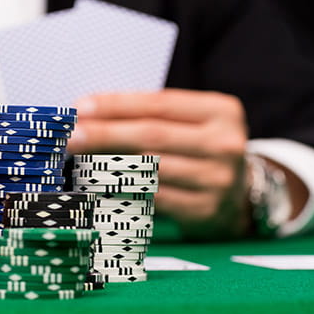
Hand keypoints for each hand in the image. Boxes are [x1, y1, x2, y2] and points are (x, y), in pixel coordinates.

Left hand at [68, 89, 250, 239]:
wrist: (241, 195)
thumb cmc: (200, 148)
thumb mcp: (189, 122)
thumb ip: (149, 114)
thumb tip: (89, 113)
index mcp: (221, 111)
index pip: (158, 104)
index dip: (116, 105)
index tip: (81, 107)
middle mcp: (225, 144)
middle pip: (151, 135)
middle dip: (104, 133)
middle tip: (72, 135)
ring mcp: (218, 179)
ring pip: (149, 168)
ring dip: (107, 162)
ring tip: (78, 158)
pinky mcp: (205, 210)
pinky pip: (152, 197)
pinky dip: (122, 188)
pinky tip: (98, 183)